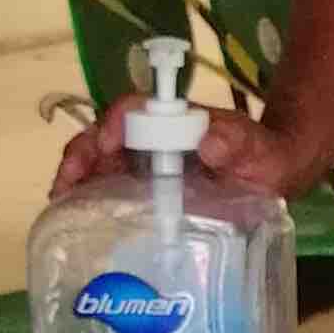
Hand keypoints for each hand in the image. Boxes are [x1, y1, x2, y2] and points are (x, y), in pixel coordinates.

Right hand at [46, 101, 296, 202]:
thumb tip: (209, 141)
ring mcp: (144, 161)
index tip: (105, 144)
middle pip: (104, 135)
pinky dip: (89, 200)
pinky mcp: (143, 186)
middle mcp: (151, 136)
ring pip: (99, 162)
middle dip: (80, 156)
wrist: (271, 173)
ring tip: (62, 207)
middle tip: (64, 187)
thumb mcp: (258, 149)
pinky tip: (80, 222)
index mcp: (174, 120)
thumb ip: (238, 141)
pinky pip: (109, 187)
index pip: (134, 110)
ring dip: (77, 180)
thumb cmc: (264, 156)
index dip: (114, 122)